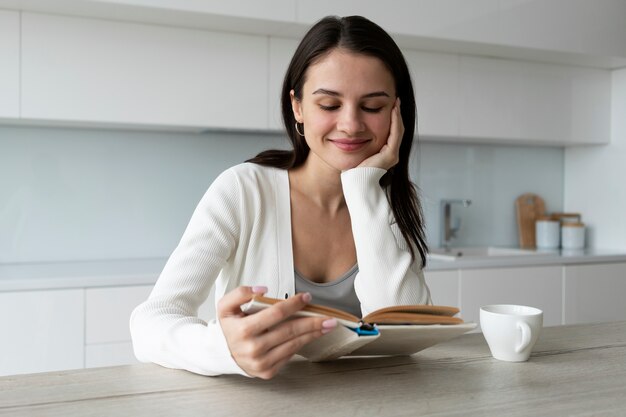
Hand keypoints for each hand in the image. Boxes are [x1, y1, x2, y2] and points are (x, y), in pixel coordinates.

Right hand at [217, 286, 336, 378]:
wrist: (220, 353)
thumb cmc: (228, 327)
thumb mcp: (225, 306)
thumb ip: (240, 293)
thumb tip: (262, 290)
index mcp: (243, 330)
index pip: (276, 313)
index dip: (294, 304)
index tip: (307, 297)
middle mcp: (253, 348)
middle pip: (290, 331)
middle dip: (312, 322)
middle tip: (329, 317)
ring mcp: (261, 362)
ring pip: (293, 345)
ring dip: (312, 334)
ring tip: (326, 326)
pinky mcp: (267, 372)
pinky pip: (289, 356)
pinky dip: (301, 344)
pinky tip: (310, 336)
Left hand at [358, 98, 403, 169]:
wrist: (356, 182)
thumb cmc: (354, 170)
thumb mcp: (359, 152)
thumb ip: (361, 143)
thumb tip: (353, 132)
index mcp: (386, 153)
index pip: (393, 132)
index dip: (393, 119)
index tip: (392, 106)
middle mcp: (392, 154)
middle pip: (398, 130)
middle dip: (397, 115)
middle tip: (397, 101)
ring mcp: (392, 155)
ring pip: (398, 130)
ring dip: (397, 116)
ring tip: (397, 103)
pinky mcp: (390, 155)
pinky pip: (394, 134)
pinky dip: (394, 122)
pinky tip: (393, 111)